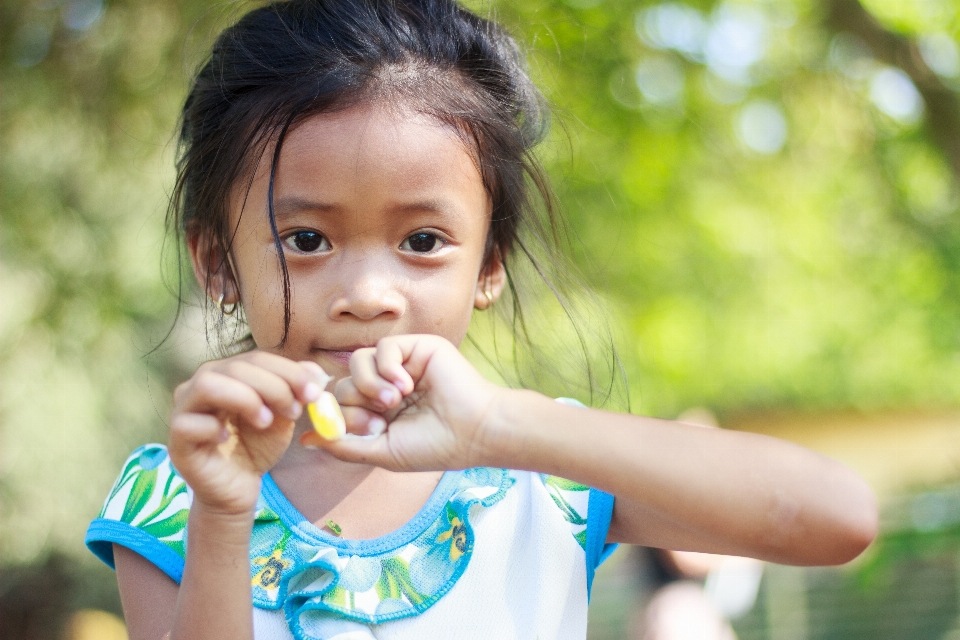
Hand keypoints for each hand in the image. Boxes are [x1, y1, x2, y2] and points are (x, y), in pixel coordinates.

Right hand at [169, 351, 327, 514]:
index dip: (289, 371)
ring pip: (208, 385)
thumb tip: (315, 371)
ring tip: (265, 421)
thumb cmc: (257, 446)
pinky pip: (189, 423)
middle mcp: (202, 383)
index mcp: (228, 373)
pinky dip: (213, 428)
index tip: (315, 391)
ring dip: (244, 399)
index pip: (257, 359)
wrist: (239, 487)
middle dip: (274, 387)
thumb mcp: (283, 416)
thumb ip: (296, 392)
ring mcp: (184, 409)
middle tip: (295, 411)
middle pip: (236, 368)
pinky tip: (226, 440)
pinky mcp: (176, 439)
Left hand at [301, 335, 502, 470]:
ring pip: (359, 360)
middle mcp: (386, 385)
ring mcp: (402, 365)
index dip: (343, 415)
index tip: (366, 428)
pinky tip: (406, 385)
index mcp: (378, 411)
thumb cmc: (433, 446)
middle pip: (344, 382)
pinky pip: (383, 346)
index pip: (340, 403)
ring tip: (395, 402)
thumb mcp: (381, 452)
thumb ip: (343, 445)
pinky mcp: (417, 347)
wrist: (474, 432)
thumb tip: (305, 440)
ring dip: (370, 384)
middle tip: (383, 418)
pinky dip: (388, 367)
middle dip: (357, 403)